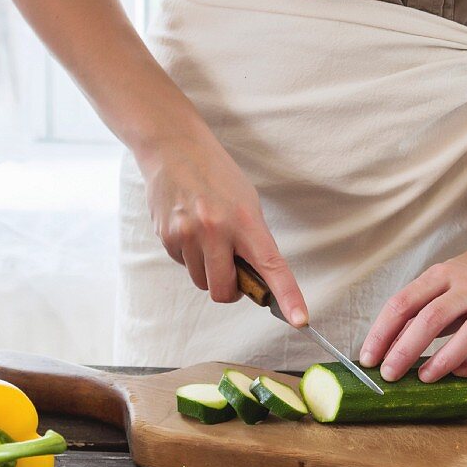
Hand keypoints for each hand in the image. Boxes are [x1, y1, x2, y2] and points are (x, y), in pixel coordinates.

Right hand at [139, 136, 308, 325]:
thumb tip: (255, 280)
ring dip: (207, 270)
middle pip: (224, 290)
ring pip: (201, 281)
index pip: (272, 266)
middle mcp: (215, 230)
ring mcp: (188, 235)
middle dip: (230, 288)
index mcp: (245, 220)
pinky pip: (183, 265)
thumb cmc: (216, 175)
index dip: (288, 296)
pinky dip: (189, 255)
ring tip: (206, 236)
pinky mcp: (166, 236)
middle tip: (232, 267)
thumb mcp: (246, 202)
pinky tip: (189, 228)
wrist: (173, 147)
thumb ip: (252, 241)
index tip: (300, 319)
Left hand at [358, 245, 466, 381]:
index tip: (367, 359)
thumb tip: (383, 352)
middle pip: (432, 317)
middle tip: (389, 375)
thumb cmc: (466, 282)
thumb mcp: (436, 287)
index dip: (381, 333)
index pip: (403, 302)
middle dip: (405, 350)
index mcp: (440, 275)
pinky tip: (462, 372)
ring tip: (424, 378)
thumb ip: (413, 315)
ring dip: (443, 359)